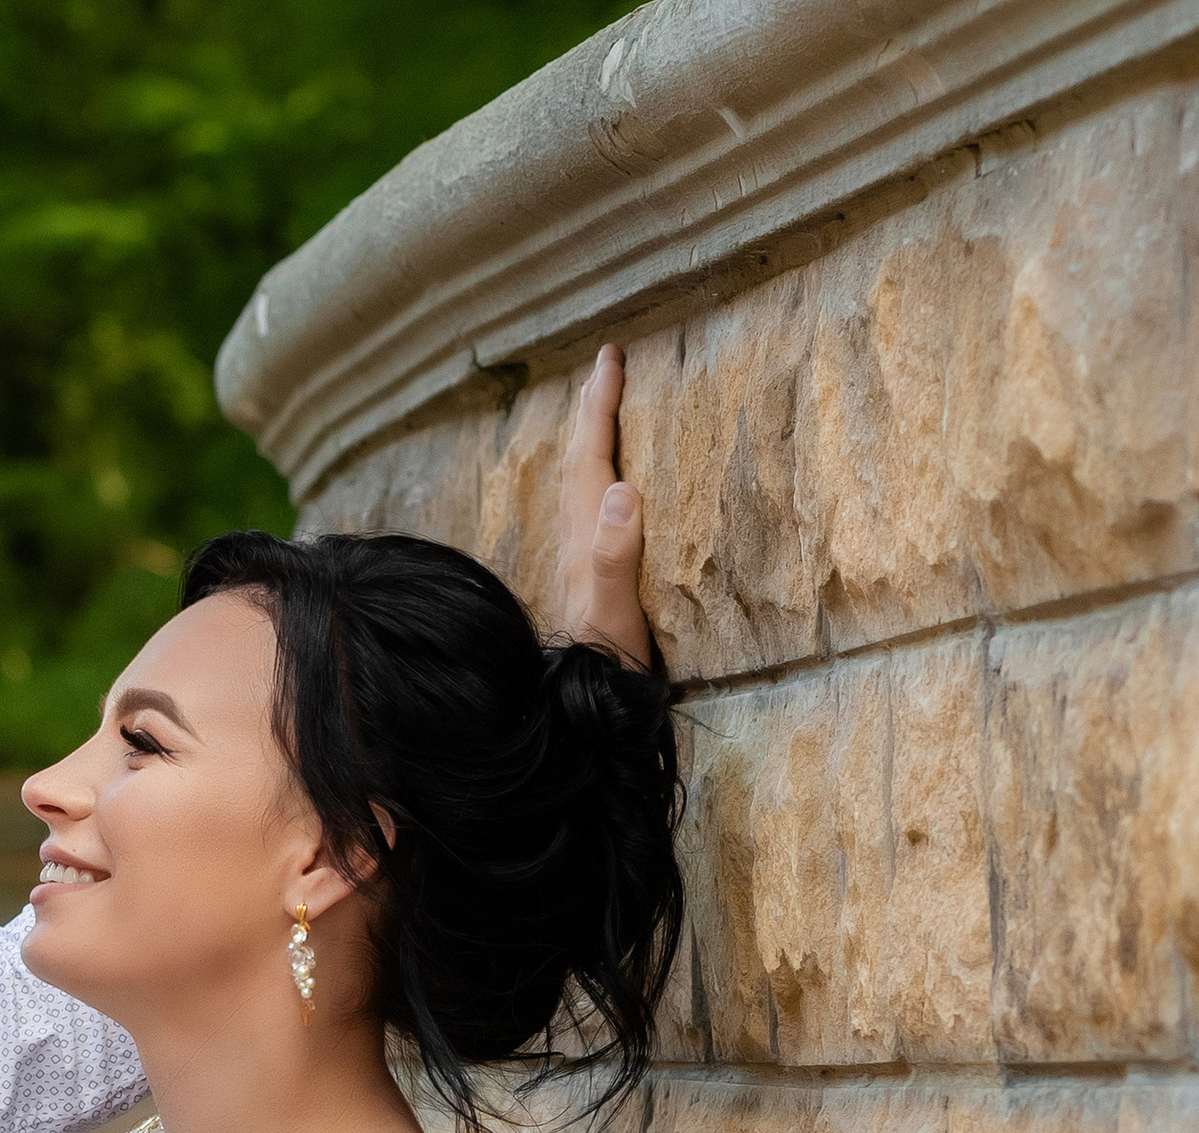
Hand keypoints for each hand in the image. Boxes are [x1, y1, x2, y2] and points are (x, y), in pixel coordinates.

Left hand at [557, 345, 650, 672]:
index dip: (599, 407)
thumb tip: (620, 488)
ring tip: (602, 410)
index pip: (592, 458)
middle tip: (606, 366)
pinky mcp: (592, 579)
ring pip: (583, 485)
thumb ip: (614, 554)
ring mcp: (582, 560)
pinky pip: (593, 511)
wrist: (585, 707)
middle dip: (593, 411)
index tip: (610, 358)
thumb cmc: (605, 662)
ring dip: (593, 442)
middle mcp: (578, 542)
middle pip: (581, 462)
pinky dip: (601, 481)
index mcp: (586, 538)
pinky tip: (610, 488)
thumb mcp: (615, 610)